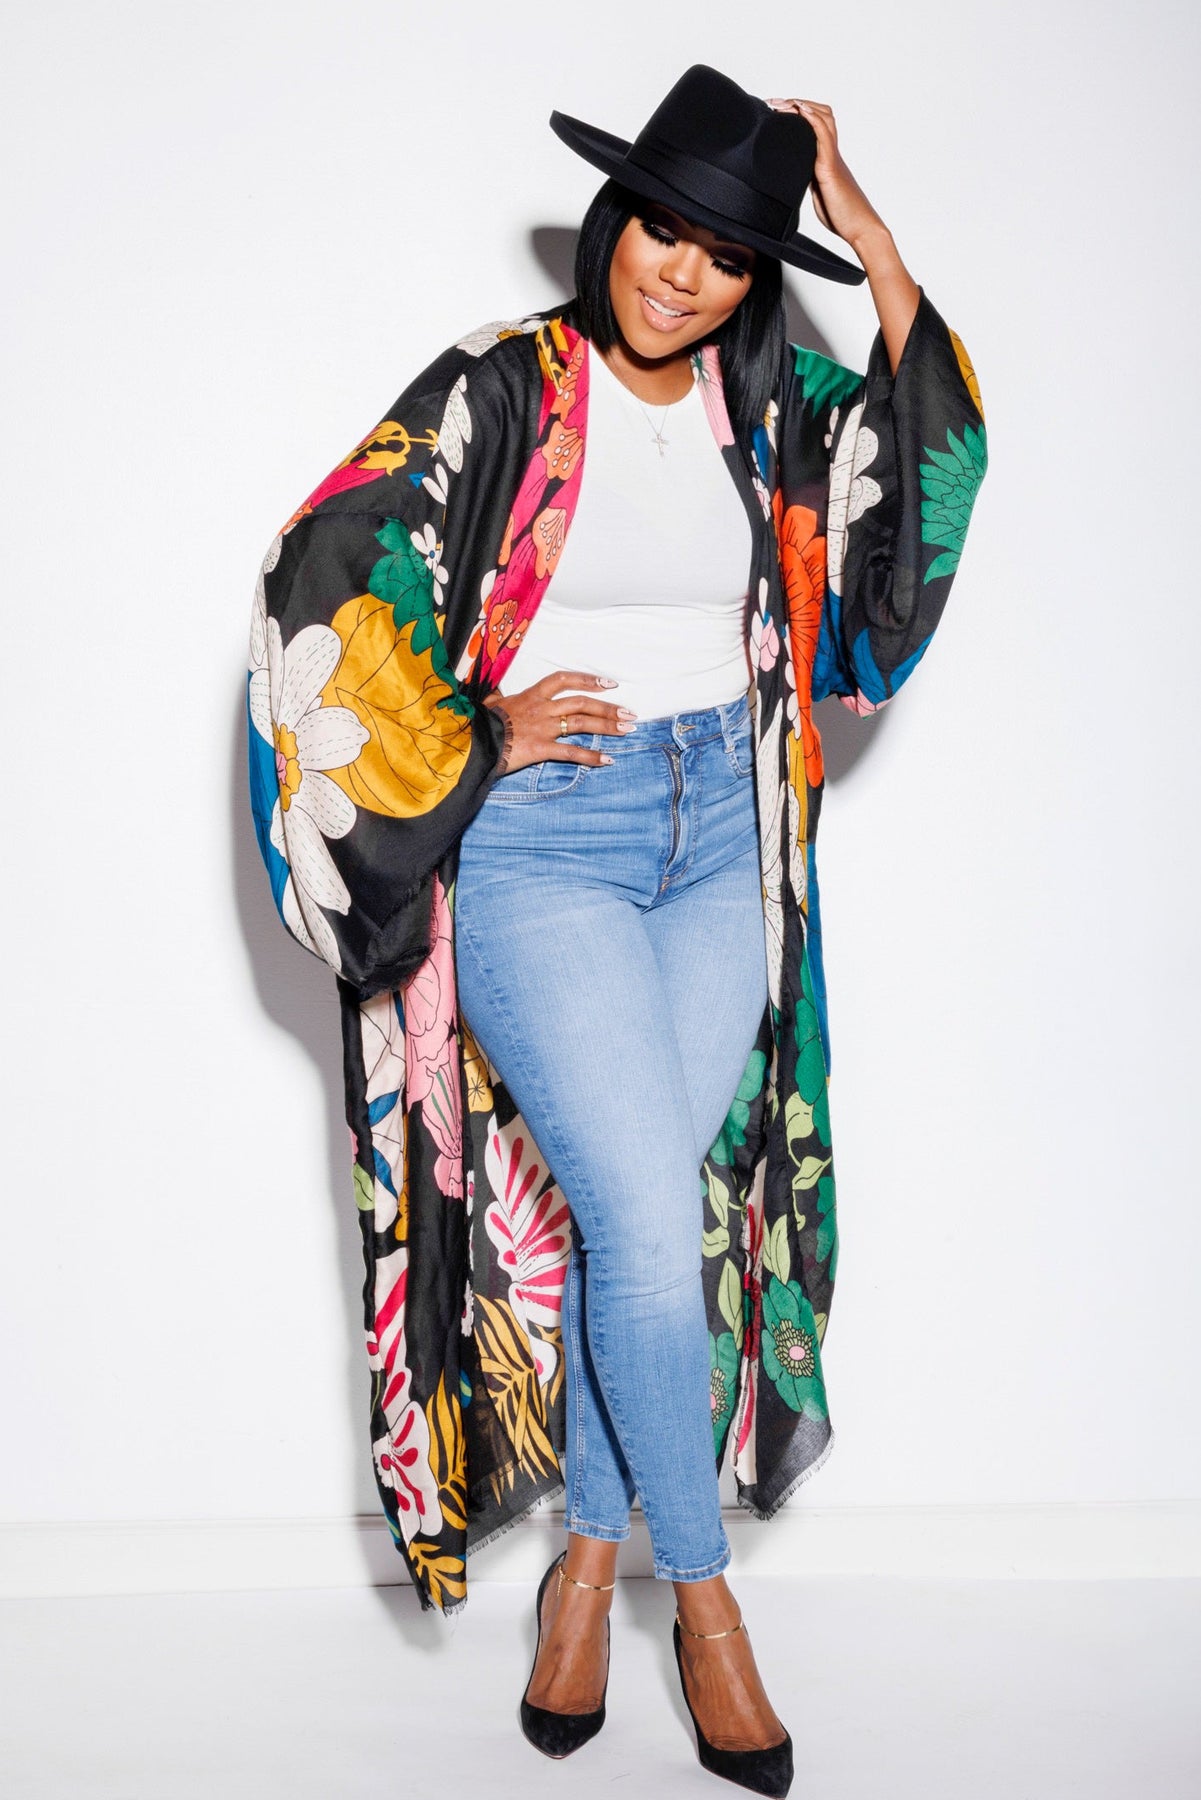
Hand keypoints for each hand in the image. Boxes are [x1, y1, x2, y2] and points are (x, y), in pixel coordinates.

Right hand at [482, 671, 635, 774]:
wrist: (471, 741)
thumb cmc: (480, 723)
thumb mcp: (490, 704)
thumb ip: (498, 698)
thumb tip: (495, 694)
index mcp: (531, 695)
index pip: (564, 680)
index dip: (588, 679)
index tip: (608, 683)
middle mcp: (542, 708)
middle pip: (582, 703)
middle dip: (608, 707)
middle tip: (629, 713)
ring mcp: (542, 728)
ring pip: (581, 723)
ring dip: (607, 726)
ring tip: (627, 729)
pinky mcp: (540, 748)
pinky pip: (571, 752)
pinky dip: (591, 757)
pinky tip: (608, 761)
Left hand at [765, 97, 888, 251]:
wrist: (860, 228)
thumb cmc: (842, 214)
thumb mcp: (818, 192)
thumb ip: (808, 179)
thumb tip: (794, 175)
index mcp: (827, 158)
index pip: (816, 125)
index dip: (799, 112)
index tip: (777, 108)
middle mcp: (831, 153)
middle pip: (821, 114)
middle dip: (797, 103)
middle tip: (775, 102)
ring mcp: (831, 158)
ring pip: (822, 119)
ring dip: (801, 106)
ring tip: (783, 101)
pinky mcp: (829, 168)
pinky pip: (823, 137)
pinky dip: (812, 120)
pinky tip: (801, 110)